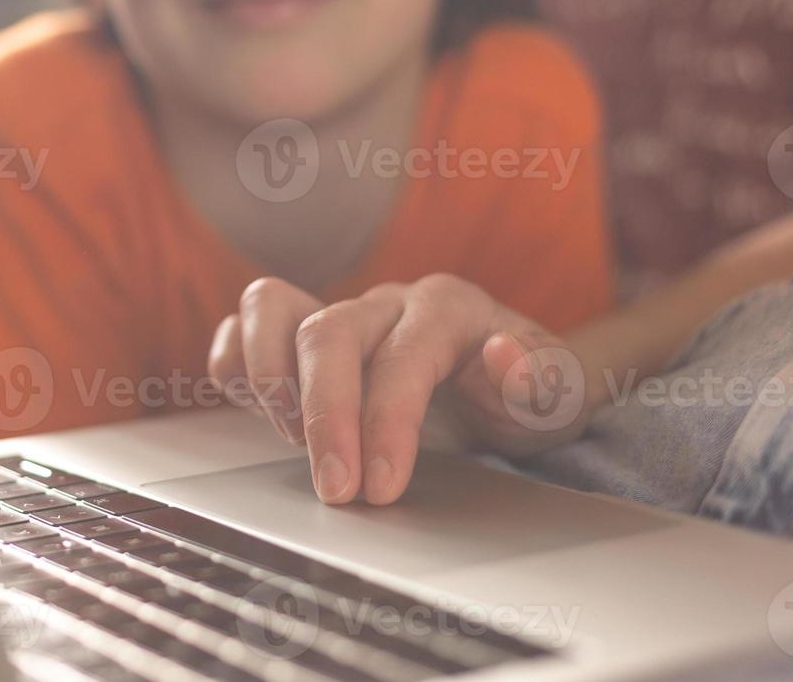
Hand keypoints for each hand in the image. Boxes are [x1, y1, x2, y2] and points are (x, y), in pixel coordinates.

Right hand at [208, 275, 593, 505]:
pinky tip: (255, 411)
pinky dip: (234, 361)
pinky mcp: (299, 333)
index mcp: (448, 308)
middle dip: (323, 415)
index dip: (386, 420)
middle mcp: (384, 303)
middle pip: (328, 331)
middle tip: (333, 489)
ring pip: (271, 306)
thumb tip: (504, 356)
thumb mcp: (558, 399)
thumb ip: (543, 381)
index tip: (379, 487)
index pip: (404, 355)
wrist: (501, 385)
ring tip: (293, 439)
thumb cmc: (521, 395)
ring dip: (269, 377)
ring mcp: (337, 311)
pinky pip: (243, 324)